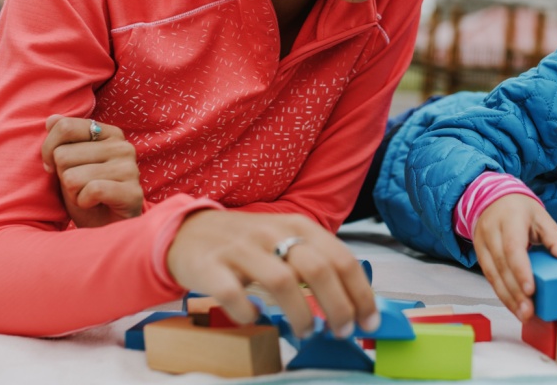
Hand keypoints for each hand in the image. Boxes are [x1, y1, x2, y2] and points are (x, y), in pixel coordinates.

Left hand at [41, 115, 142, 228]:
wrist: (107, 229)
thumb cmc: (86, 195)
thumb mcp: (67, 165)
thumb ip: (62, 140)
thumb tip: (51, 119)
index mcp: (108, 133)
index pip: (64, 126)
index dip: (48, 150)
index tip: (52, 167)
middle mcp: (123, 146)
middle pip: (63, 155)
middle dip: (63, 177)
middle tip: (79, 187)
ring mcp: (131, 168)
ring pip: (73, 176)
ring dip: (72, 193)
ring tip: (87, 198)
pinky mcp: (133, 192)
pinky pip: (91, 190)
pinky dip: (83, 203)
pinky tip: (94, 205)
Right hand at [166, 210, 378, 339]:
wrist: (188, 231)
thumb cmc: (247, 244)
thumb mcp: (284, 241)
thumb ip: (315, 263)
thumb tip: (354, 302)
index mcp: (297, 225)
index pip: (341, 258)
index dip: (360, 293)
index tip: (369, 320)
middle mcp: (272, 232)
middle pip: (318, 269)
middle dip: (338, 307)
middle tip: (341, 331)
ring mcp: (240, 248)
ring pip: (282, 281)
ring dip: (301, 314)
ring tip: (307, 331)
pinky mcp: (210, 266)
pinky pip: (234, 293)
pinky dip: (249, 313)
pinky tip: (255, 318)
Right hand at [472, 194, 556, 320]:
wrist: (492, 199)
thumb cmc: (522, 210)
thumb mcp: (543, 218)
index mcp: (510, 218)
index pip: (513, 247)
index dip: (520, 270)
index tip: (530, 291)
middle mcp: (492, 231)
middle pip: (502, 265)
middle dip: (515, 292)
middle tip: (529, 312)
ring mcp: (482, 243)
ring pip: (492, 274)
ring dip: (507, 297)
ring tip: (523, 314)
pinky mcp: (479, 255)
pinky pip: (489, 277)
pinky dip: (502, 293)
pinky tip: (513, 306)